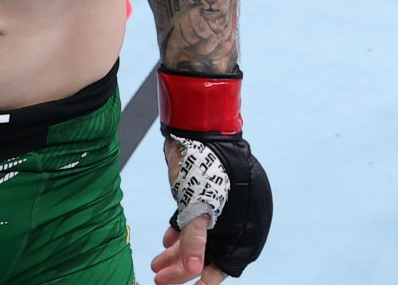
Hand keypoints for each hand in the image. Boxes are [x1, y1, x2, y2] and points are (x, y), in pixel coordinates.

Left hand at [152, 140, 223, 284]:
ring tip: (155, 265)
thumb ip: (195, 240)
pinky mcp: (204, 198)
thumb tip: (194, 271)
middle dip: (183, 268)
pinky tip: (166, 242)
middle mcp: (234, 220)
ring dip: (177, 254)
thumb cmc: (202, 164)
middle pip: (208, 254)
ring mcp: (218, 209)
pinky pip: (193, 224)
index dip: (207, 278)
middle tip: (159, 279)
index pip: (225, 263)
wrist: (196, 128)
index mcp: (242, 224)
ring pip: (198, 240)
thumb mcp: (196, 205)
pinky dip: (180, 234)